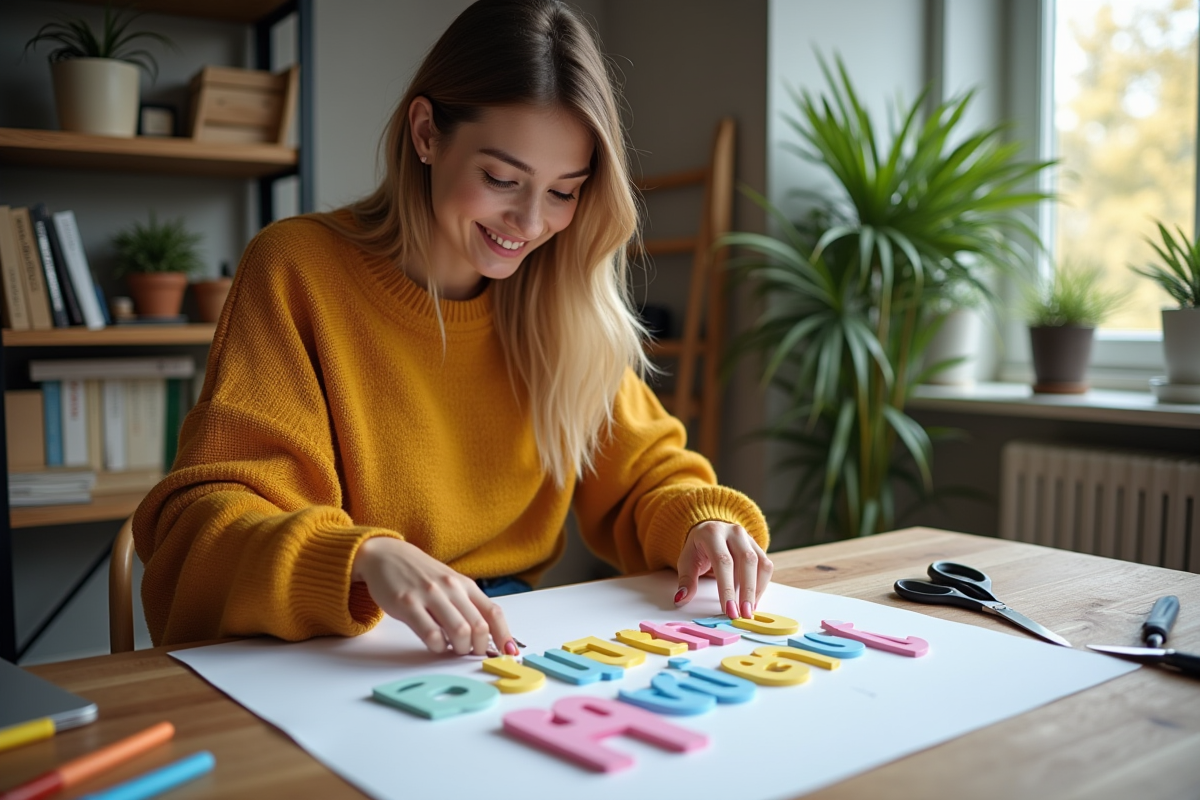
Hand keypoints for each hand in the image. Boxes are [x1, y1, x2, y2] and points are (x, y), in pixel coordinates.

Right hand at [351, 537, 517, 655]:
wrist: (388, 555)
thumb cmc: (422, 575)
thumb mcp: (450, 584)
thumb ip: (467, 605)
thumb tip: (486, 636)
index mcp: (465, 585)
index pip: (494, 612)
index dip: (505, 635)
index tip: (509, 652)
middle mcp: (451, 588)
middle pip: (479, 627)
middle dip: (480, 648)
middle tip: (473, 653)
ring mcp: (430, 596)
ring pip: (459, 631)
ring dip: (460, 649)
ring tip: (454, 649)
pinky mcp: (408, 604)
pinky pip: (431, 634)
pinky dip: (438, 646)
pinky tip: (435, 644)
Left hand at [674, 520, 772, 618]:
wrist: (710, 528)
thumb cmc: (698, 548)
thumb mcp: (687, 561)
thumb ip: (686, 580)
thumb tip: (681, 599)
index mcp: (712, 533)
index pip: (723, 561)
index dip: (727, 587)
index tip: (728, 609)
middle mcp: (734, 532)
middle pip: (746, 561)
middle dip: (746, 591)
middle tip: (743, 614)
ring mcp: (748, 538)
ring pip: (759, 563)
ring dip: (756, 590)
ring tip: (749, 610)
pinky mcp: (757, 546)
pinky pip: (765, 566)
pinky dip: (761, 585)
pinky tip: (753, 600)